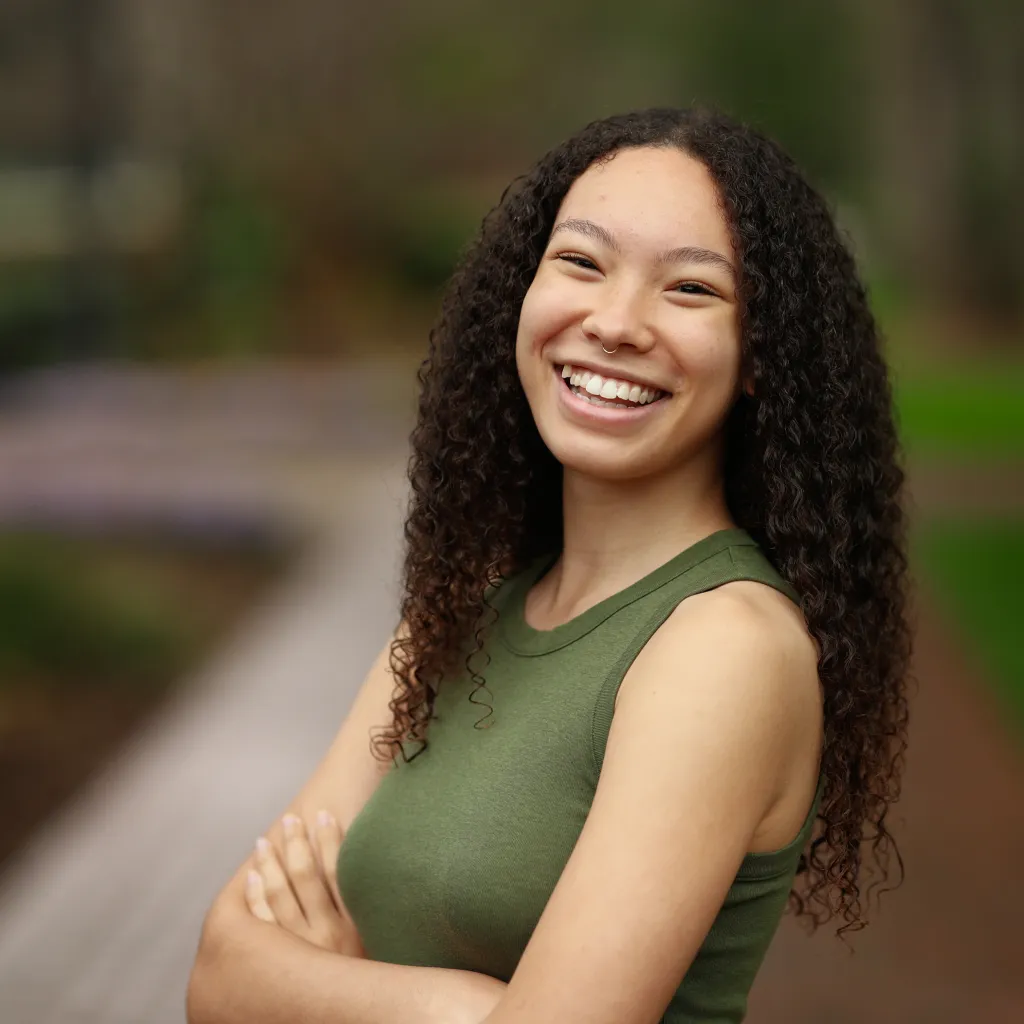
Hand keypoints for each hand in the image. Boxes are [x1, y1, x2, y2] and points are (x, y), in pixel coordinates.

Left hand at [245, 810, 365, 956]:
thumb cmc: (362, 979)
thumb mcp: (373, 943)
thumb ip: (366, 909)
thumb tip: (363, 864)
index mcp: (354, 925)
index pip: (337, 870)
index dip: (329, 839)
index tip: (322, 814)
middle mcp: (325, 933)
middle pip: (305, 875)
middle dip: (296, 842)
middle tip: (289, 820)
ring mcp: (298, 948)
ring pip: (278, 894)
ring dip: (270, 863)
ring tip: (263, 842)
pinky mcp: (276, 964)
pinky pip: (260, 921)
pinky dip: (255, 896)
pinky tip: (252, 876)